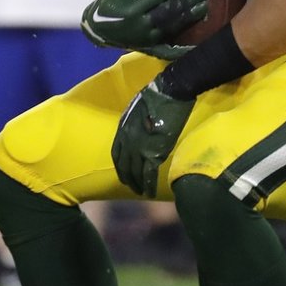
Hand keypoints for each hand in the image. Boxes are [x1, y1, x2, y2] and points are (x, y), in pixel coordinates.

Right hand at [80, 0, 207, 59]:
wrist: (98, 29)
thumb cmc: (110, 0)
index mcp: (132, 9)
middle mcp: (141, 26)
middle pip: (169, 12)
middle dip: (187, 1)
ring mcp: (147, 39)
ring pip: (173, 27)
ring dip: (190, 17)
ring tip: (204, 6)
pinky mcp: (150, 49)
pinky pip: (170, 49)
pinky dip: (184, 49)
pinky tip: (198, 44)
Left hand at [111, 79, 194, 196]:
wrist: (169, 92)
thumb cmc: (157, 95)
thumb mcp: (137, 107)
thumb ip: (135, 121)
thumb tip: (140, 126)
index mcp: (123, 128)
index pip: (116, 152)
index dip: (120, 164)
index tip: (124, 172)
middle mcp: (127, 140)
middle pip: (124, 166)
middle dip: (127, 178)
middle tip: (132, 186)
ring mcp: (139, 148)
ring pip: (135, 173)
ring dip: (137, 184)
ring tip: (141, 193)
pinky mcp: (154, 152)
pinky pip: (148, 174)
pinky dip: (148, 185)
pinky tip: (150, 192)